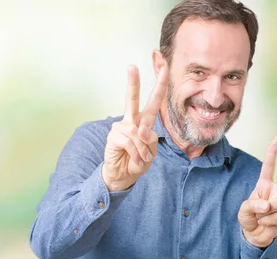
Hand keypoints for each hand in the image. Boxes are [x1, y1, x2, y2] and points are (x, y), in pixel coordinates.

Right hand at [102, 65, 168, 191]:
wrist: (123, 174)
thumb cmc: (138, 160)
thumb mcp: (151, 152)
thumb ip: (149, 140)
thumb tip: (140, 130)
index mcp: (145, 122)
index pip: (154, 102)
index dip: (160, 85)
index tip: (163, 68)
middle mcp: (132, 121)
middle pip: (132, 99)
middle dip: (132, 82)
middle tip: (131, 66)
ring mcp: (121, 127)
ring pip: (138, 133)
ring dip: (143, 149)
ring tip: (141, 158)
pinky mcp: (113, 135)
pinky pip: (130, 142)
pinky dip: (136, 153)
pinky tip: (134, 158)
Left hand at [238, 137, 276, 247]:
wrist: (254, 235)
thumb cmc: (248, 218)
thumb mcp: (244, 210)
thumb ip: (253, 204)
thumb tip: (269, 204)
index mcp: (264, 185)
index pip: (269, 167)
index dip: (272, 152)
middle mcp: (275, 191)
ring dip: (264, 214)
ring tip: (261, 218)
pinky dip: (268, 222)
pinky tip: (266, 223)